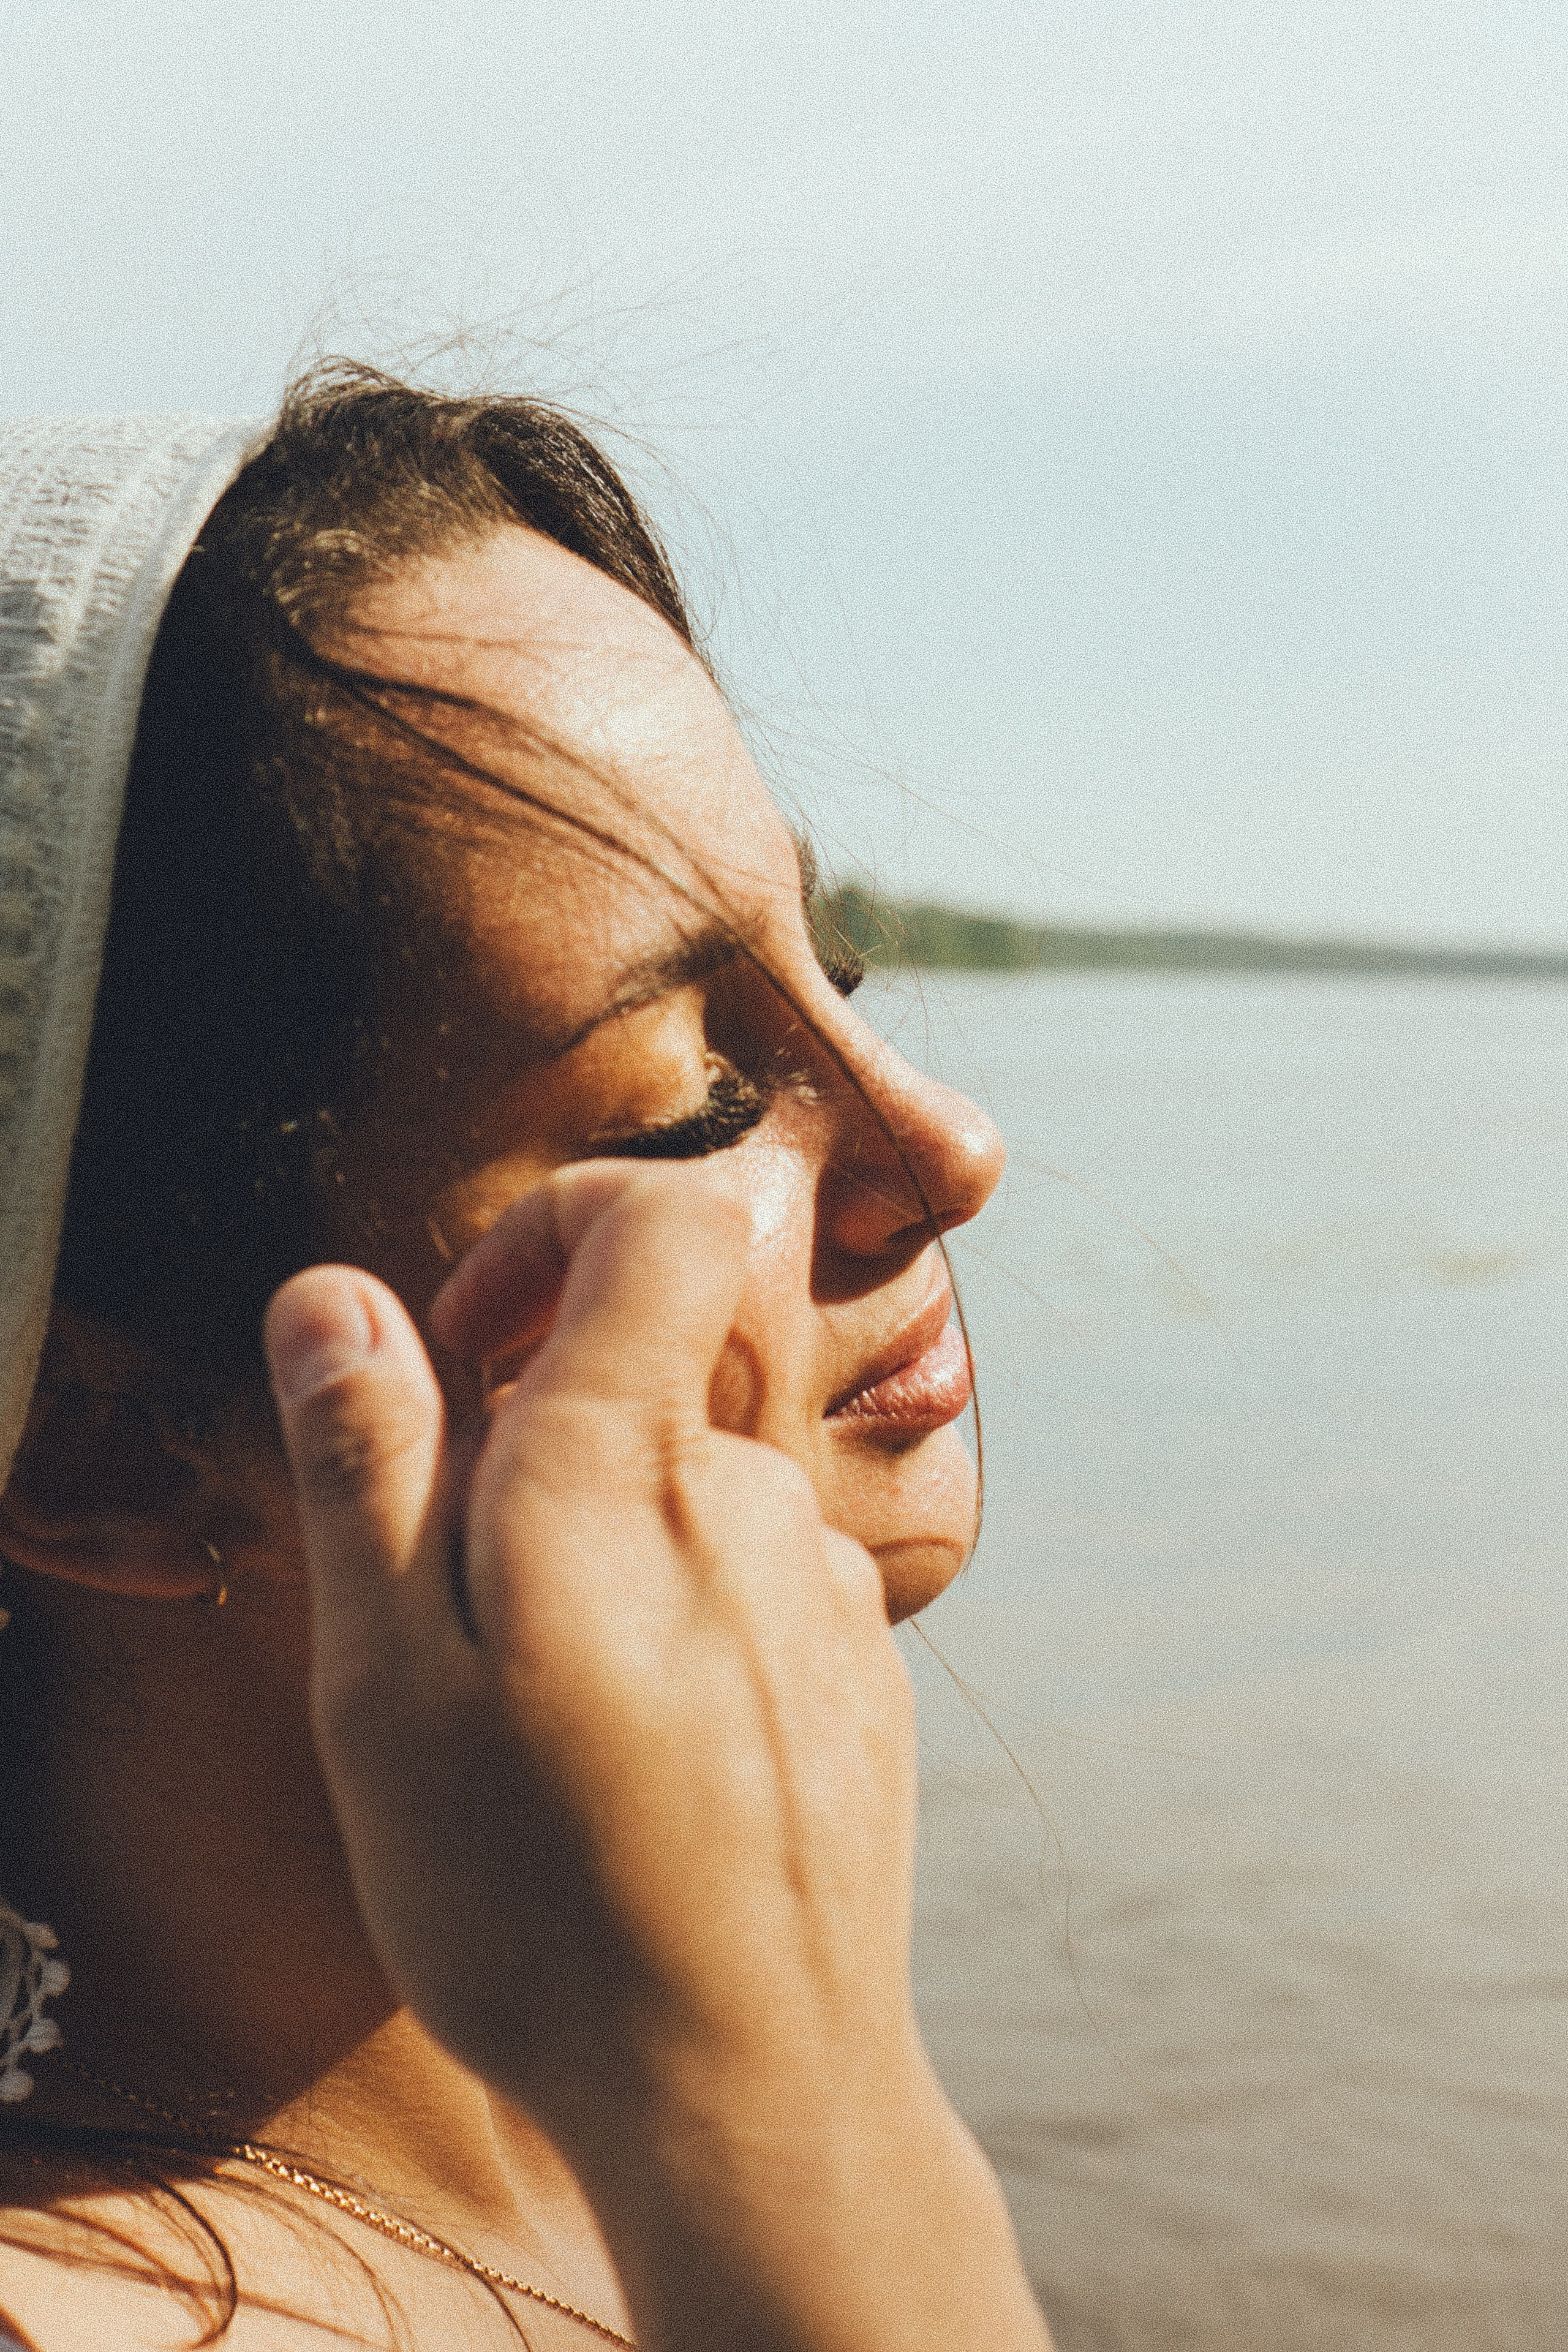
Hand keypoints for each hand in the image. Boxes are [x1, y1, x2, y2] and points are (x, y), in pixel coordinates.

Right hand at [263, 1162, 1047, 2350]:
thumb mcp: (388, 1686)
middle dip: (531, 1441)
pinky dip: (675, 1623)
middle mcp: (756, 1496)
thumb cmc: (537, 1899)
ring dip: (600, 1554)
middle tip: (458, 1614)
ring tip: (545, 1724)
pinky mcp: (861, 1663)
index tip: (466, 1343)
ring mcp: (828, 1582)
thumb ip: (369, 1469)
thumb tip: (336, 1297)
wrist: (752, 2086)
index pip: (664, 1217)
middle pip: (644, 1372)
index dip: (555, 1228)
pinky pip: (746, 1581)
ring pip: (685, 1490)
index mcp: (628, 1473)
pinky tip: (637, 1768)